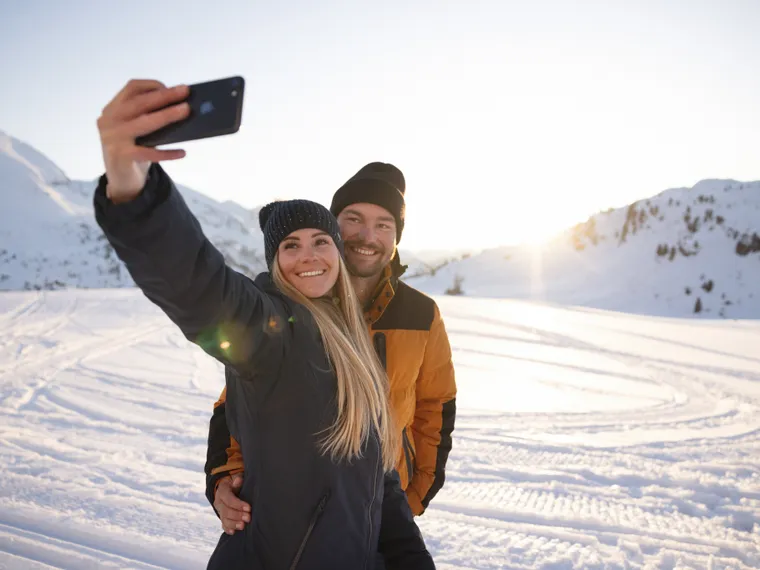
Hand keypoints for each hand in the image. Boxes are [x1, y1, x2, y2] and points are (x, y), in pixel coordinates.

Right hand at [96, 79, 190, 202]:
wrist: (120, 179)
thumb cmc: (134, 149)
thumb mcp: (137, 130)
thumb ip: (150, 116)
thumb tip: (181, 105)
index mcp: (112, 109)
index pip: (131, 88)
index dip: (152, 85)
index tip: (171, 88)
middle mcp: (109, 120)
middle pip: (140, 102)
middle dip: (165, 96)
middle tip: (185, 92)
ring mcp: (113, 138)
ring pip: (144, 123)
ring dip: (167, 115)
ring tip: (186, 111)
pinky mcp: (121, 156)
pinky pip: (148, 152)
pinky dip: (167, 152)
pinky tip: (182, 152)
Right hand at [214, 474, 250, 534]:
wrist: (229, 486)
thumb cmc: (236, 482)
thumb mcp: (236, 477)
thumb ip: (237, 480)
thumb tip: (238, 480)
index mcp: (222, 491)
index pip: (228, 499)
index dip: (238, 504)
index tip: (249, 508)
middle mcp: (219, 502)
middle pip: (226, 511)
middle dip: (237, 515)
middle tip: (248, 518)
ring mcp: (220, 511)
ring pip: (224, 519)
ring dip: (233, 523)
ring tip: (243, 526)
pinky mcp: (223, 517)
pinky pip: (223, 525)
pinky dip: (228, 529)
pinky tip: (233, 532)